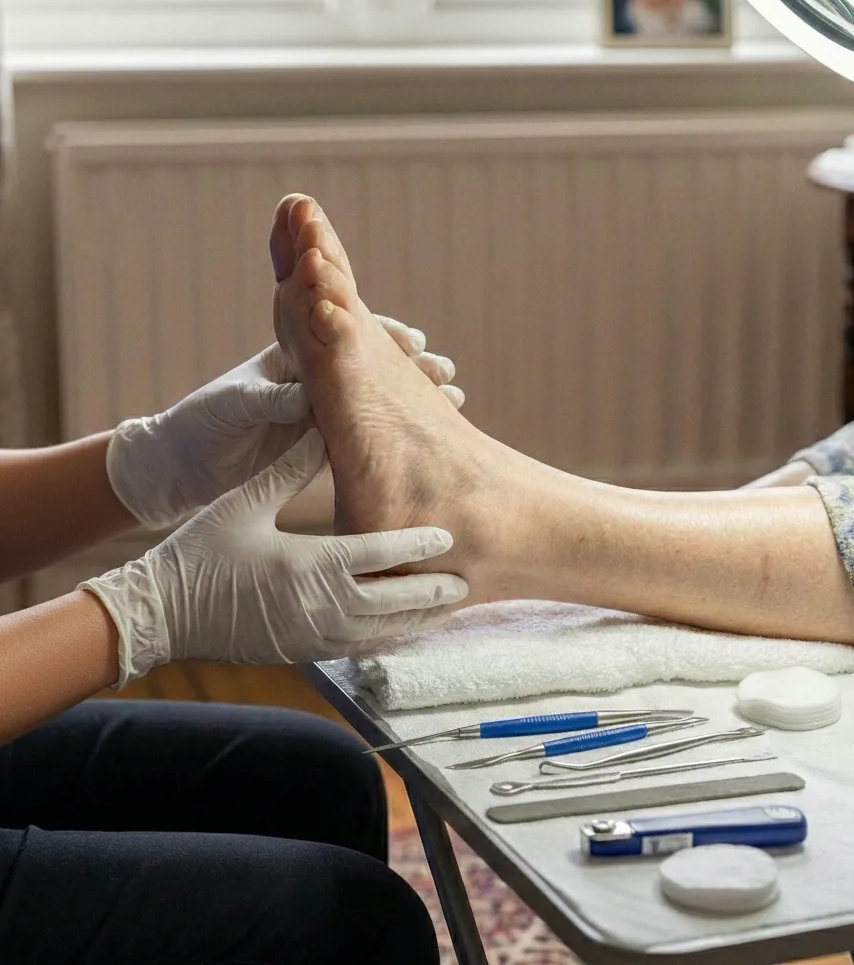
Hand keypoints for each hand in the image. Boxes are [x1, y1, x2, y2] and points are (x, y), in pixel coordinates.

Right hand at [82, 430, 467, 687]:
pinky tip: (403, 630)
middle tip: (465, 580)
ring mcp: (313, 635)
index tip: (448, 535)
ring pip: (382, 632)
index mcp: (310, 563)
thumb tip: (322, 427)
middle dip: (432, 592)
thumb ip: (289, 469)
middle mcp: (320, 605)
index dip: (418, 544)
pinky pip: (359, 649)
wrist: (161, 612)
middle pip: (394, 601)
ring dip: (417, 620)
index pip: (380, 554)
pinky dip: (387, 639)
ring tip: (446, 606)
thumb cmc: (201, 552)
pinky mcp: (304, 652)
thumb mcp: (245, 502)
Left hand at [107, 320, 464, 529]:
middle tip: (445, 370)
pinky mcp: (325, 443)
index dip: (383, 333)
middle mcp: (315, 377)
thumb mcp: (234, 406)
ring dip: (418, 391)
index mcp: (294, 356)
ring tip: (453, 396)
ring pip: (381, 395)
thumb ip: (269, 399)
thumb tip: (305, 396)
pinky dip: (404, 427)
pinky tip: (437, 427)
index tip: (413, 341)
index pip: (347, 332)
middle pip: (375, 360)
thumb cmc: (200, 425)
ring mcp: (324, 409)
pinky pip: (373, 431)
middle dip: (414, 362)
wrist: (181, 465)